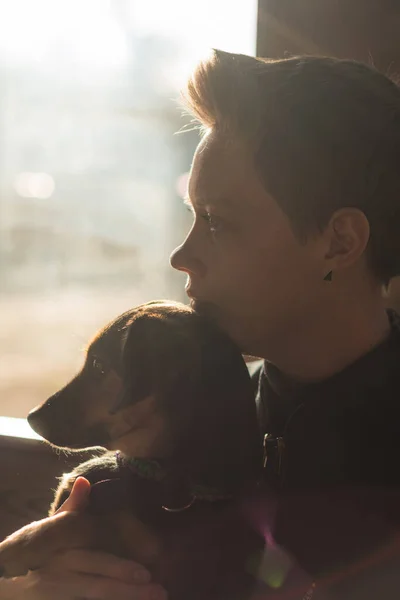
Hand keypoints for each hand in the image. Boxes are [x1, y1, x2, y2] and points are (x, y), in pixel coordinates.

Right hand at [0, 478, 166, 599]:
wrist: (0, 580)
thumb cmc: (27, 552)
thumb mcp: (44, 528)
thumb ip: (71, 509)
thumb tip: (85, 480)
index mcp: (62, 540)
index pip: (96, 545)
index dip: (120, 561)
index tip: (149, 563)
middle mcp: (61, 562)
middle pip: (99, 572)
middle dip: (129, 580)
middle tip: (158, 587)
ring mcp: (58, 585)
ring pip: (96, 591)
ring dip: (124, 596)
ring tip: (154, 596)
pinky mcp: (57, 599)